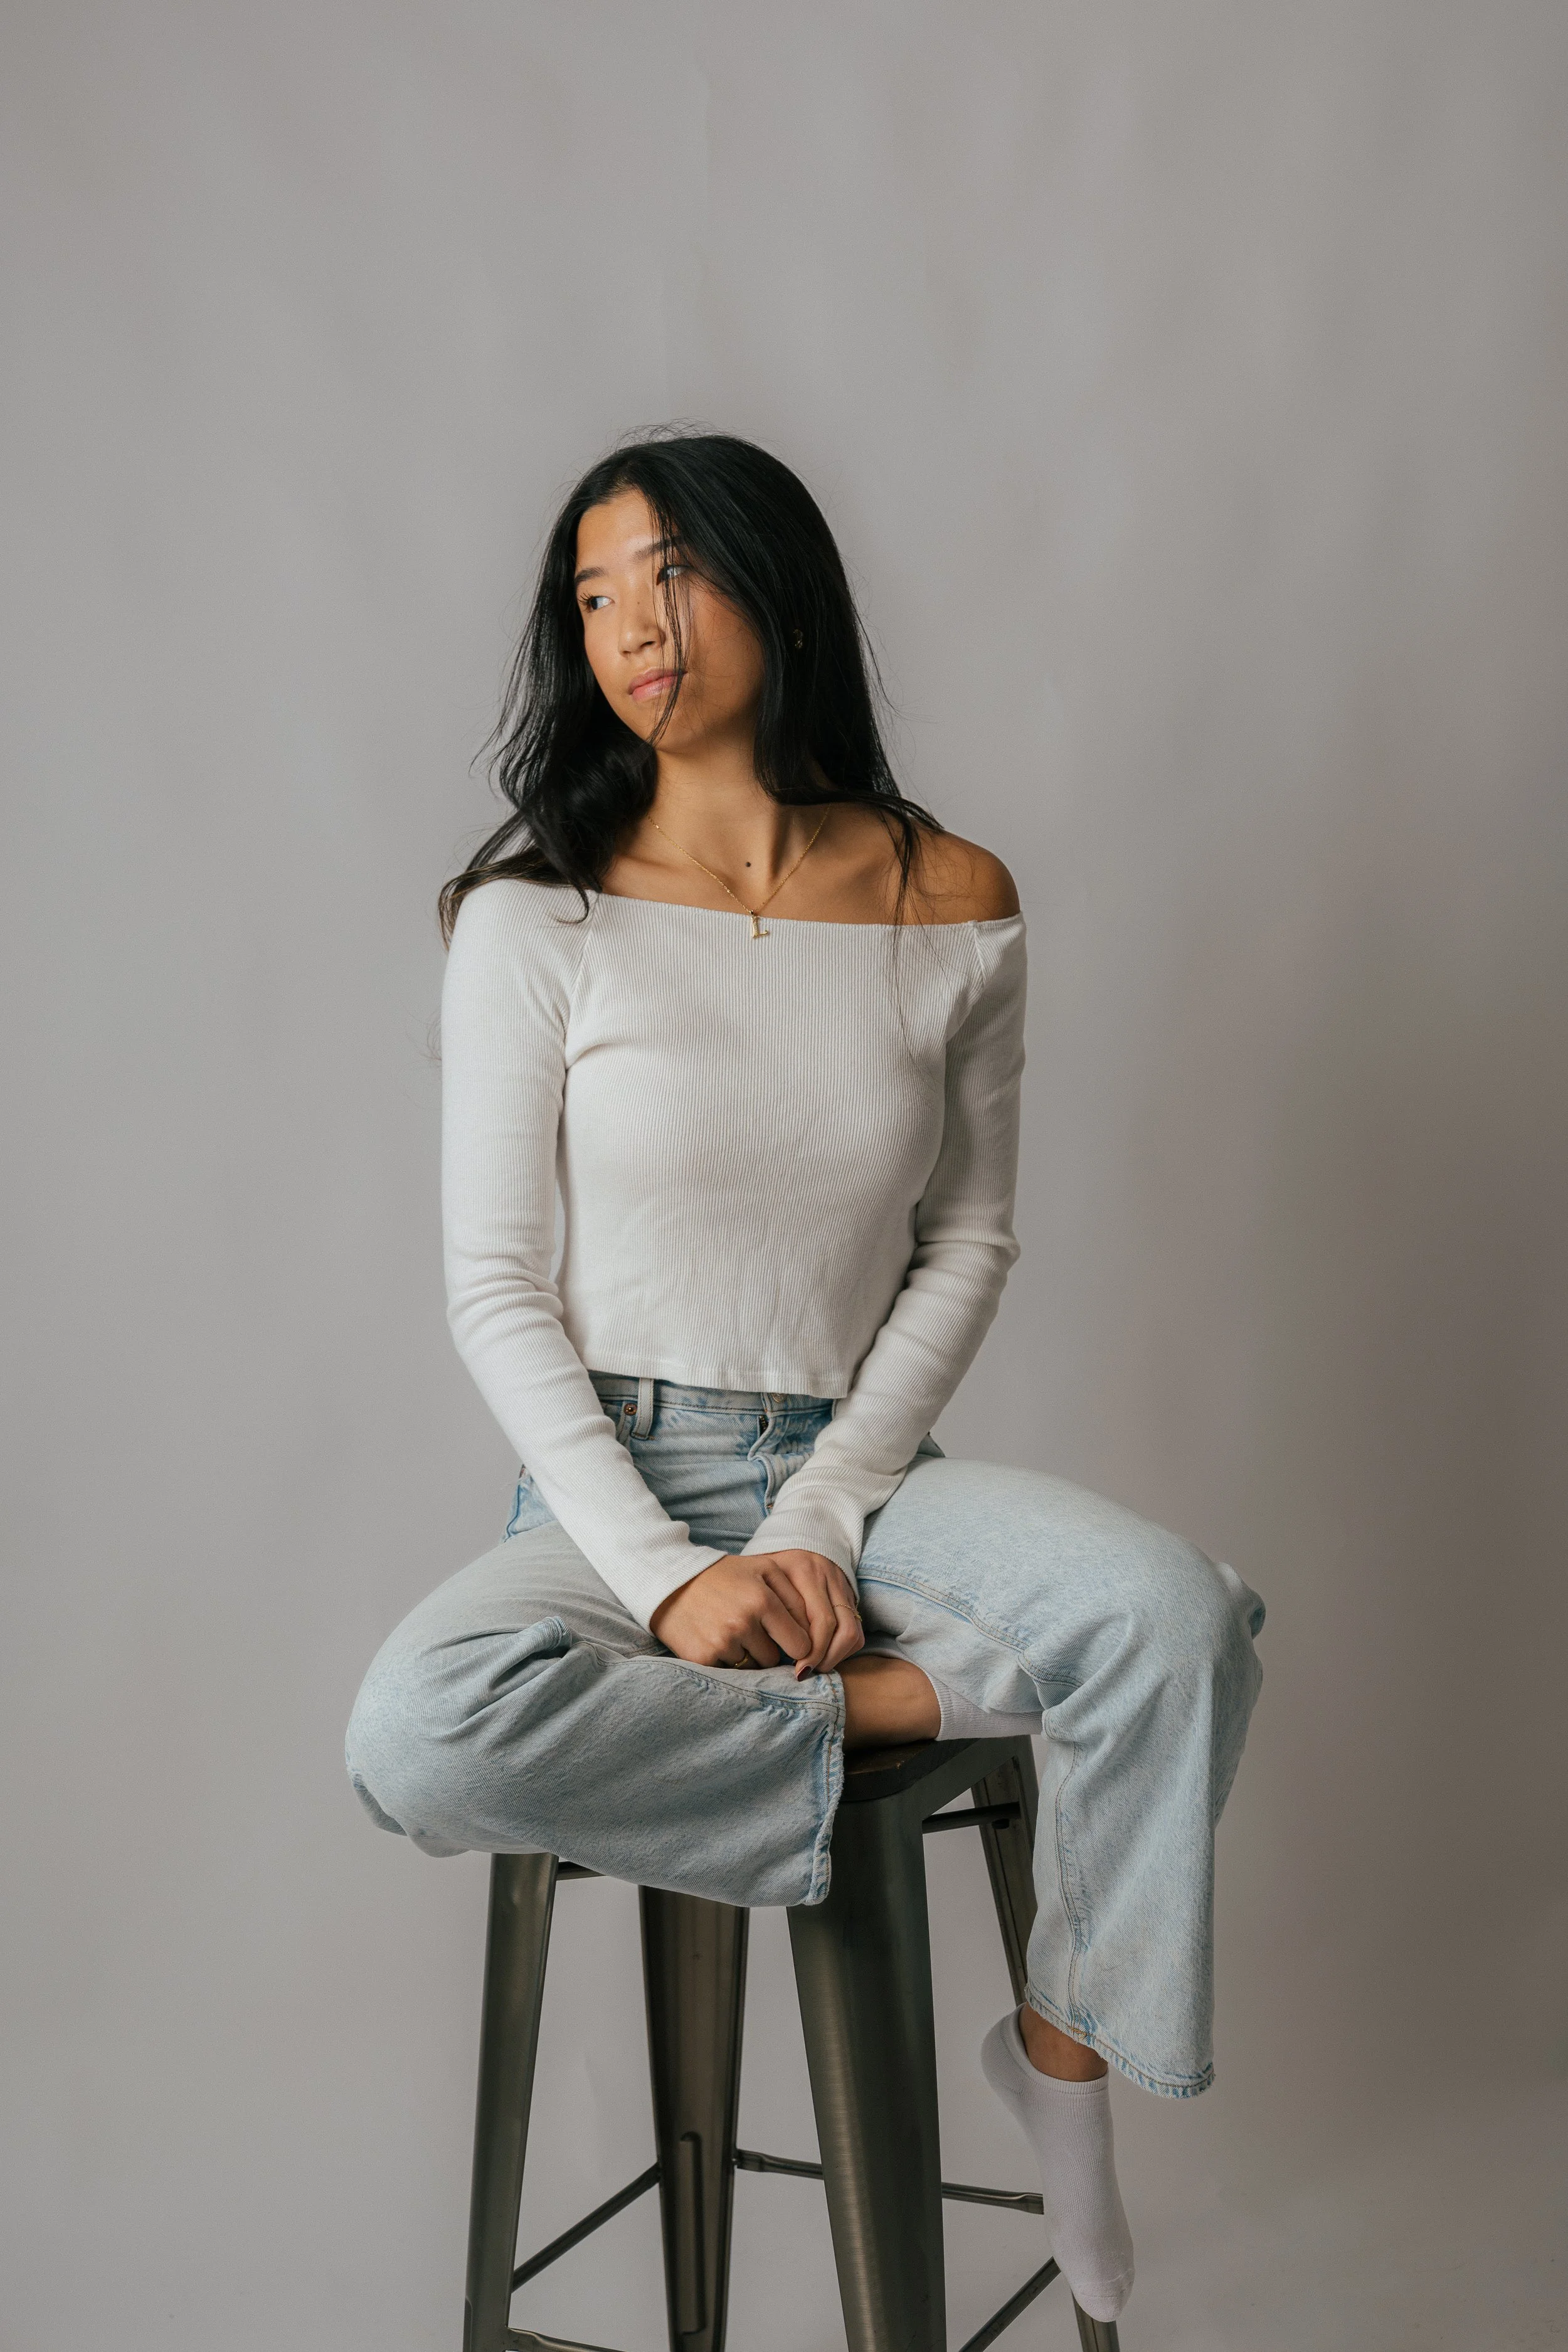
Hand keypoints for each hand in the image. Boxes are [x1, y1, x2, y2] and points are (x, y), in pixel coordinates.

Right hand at [650, 1550, 865, 1677]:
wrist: (670, 1582)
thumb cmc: (723, 1576)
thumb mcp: (762, 1570)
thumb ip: (794, 1595)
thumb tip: (817, 1633)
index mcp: (763, 1600)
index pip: (802, 1644)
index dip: (795, 1643)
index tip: (784, 1636)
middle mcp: (744, 1622)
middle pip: (777, 1660)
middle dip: (769, 1649)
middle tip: (751, 1630)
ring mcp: (722, 1642)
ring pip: (753, 1668)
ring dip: (747, 1657)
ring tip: (731, 1632)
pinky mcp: (702, 1658)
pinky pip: (730, 1673)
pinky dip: (726, 1662)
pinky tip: (716, 1641)